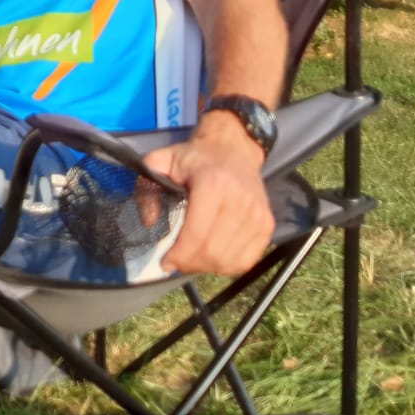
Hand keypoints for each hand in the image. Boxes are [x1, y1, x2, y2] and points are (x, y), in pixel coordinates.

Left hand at [142, 116, 271, 275]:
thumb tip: (150, 222)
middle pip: (213, 251)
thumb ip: (147, 188)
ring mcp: (258, 215)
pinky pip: (247, 260)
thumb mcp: (162, 161)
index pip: (197, 234)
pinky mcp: (267, 224)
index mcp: (213, 184)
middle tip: (177, 262)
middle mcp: (240, 201)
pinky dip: (227, 266)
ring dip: (207, 267)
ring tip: (193, 260)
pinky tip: (213, 258)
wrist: (233, 147)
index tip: (165, 262)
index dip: (179, 255)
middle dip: (190, 264)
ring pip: (230, 260)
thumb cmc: (195, 158)